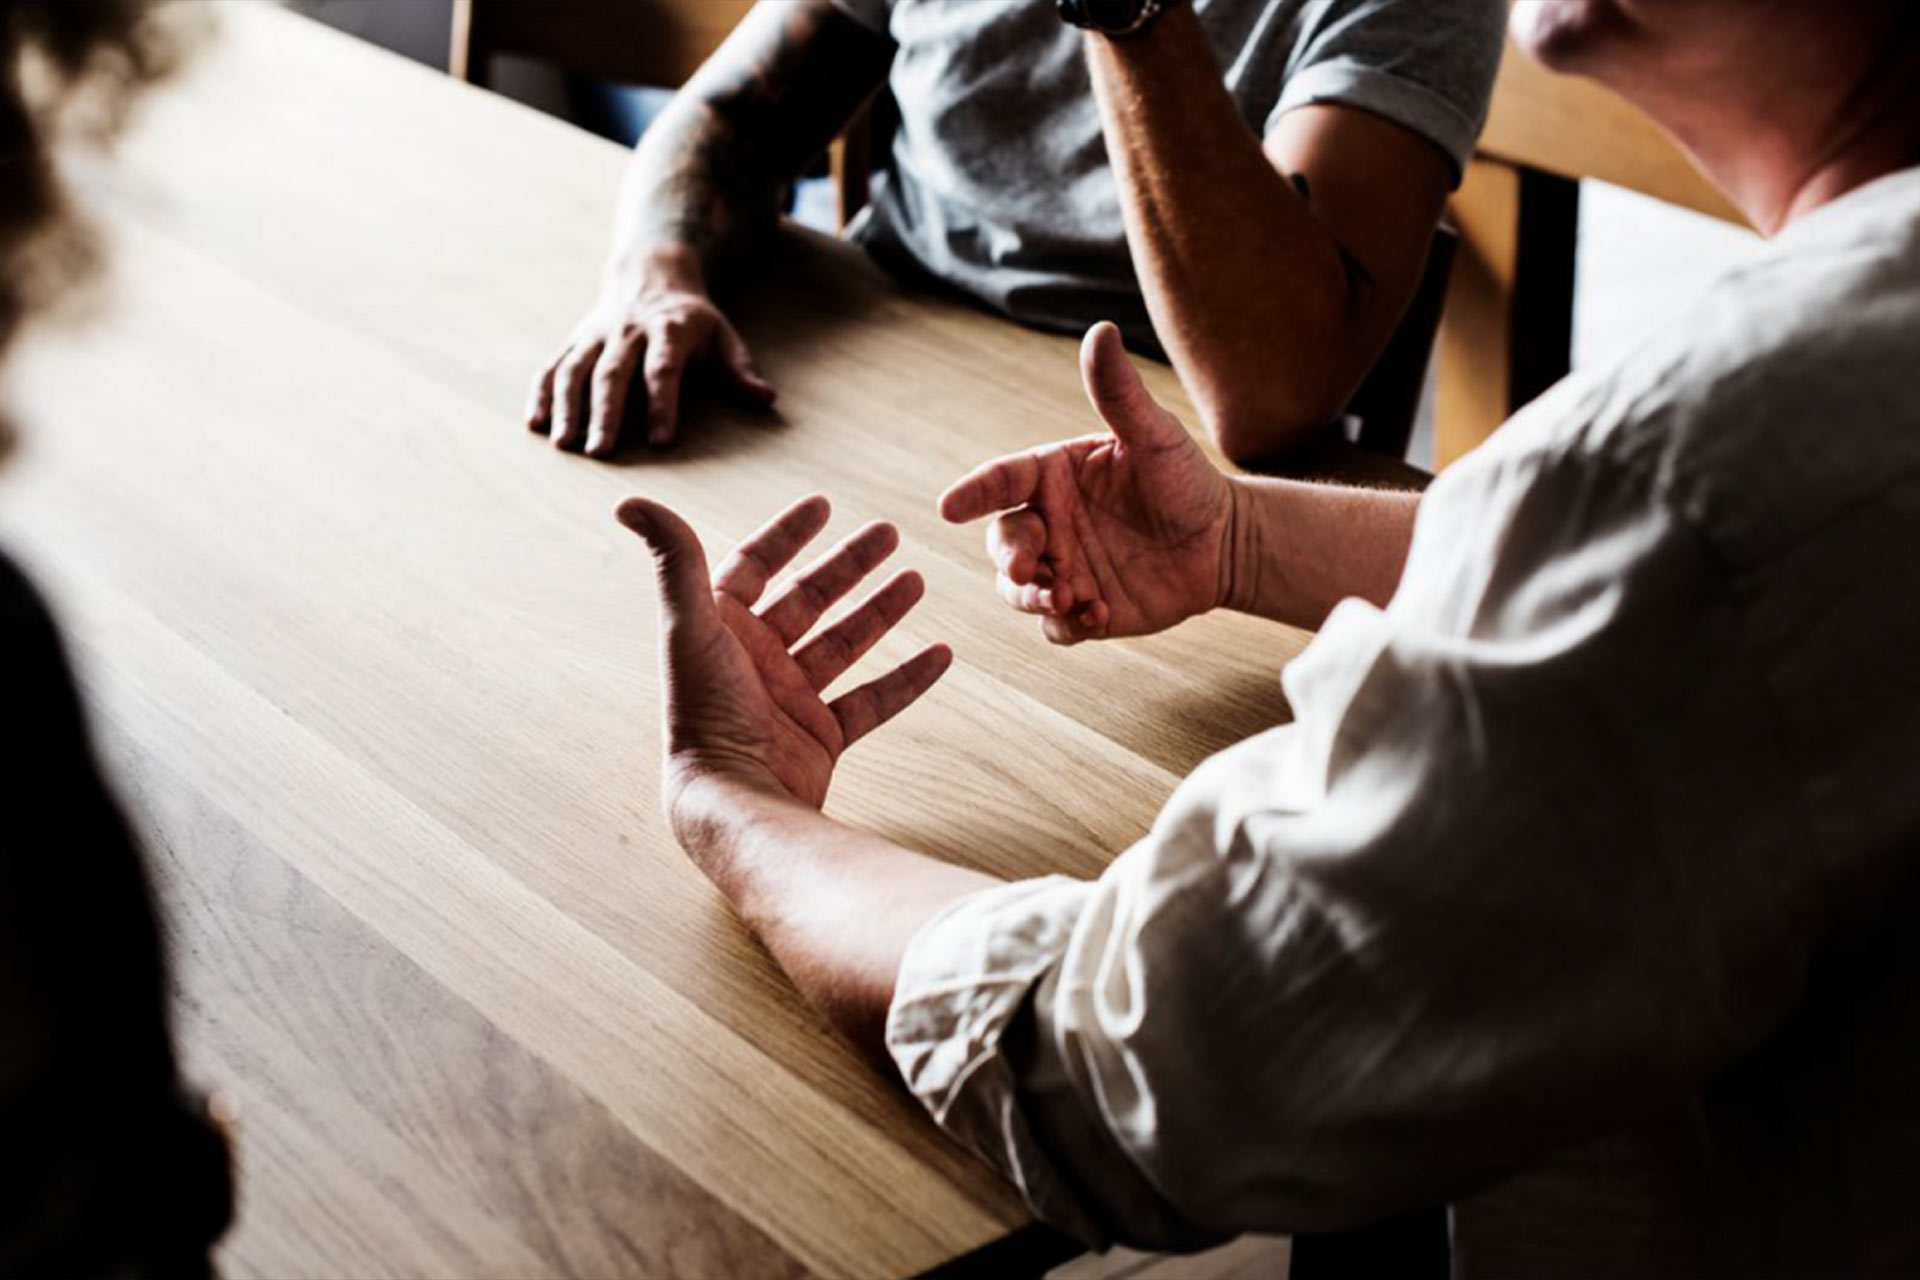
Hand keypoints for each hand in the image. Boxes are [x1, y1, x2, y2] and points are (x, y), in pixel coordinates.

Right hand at [529, 248, 775, 457]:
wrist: (650, 273)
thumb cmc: (692, 320)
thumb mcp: (722, 335)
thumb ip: (739, 369)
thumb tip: (765, 399)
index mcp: (668, 331)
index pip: (663, 370)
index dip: (663, 405)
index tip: (662, 441)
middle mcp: (627, 333)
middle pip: (612, 374)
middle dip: (606, 413)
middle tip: (601, 452)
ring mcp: (595, 336)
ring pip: (575, 370)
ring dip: (567, 407)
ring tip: (564, 445)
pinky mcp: (574, 342)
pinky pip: (552, 366)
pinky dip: (542, 394)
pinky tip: (535, 424)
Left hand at [618, 493, 951, 819]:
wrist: (733, 801)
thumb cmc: (704, 715)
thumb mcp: (688, 626)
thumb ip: (673, 559)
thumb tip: (630, 502)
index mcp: (720, 631)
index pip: (754, 567)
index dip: (786, 535)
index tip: (823, 505)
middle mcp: (754, 662)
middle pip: (808, 599)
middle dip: (848, 565)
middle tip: (889, 533)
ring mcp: (790, 701)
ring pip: (844, 644)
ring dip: (880, 612)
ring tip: (916, 581)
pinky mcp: (820, 739)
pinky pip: (872, 701)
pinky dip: (907, 679)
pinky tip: (941, 654)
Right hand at [939, 322, 1233, 643]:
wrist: (1223, 542)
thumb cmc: (1186, 480)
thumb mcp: (1154, 435)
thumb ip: (1119, 392)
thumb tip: (1101, 330)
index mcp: (1052, 477)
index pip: (1000, 481)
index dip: (972, 492)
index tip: (948, 506)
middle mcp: (1048, 523)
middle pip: (1002, 541)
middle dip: (1008, 556)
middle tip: (1030, 570)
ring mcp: (1062, 569)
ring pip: (1017, 589)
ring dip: (1031, 596)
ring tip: (1064, 599)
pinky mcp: (1083, 611)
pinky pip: (1055, 627)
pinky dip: (1066, 625)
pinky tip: (1098, 614)